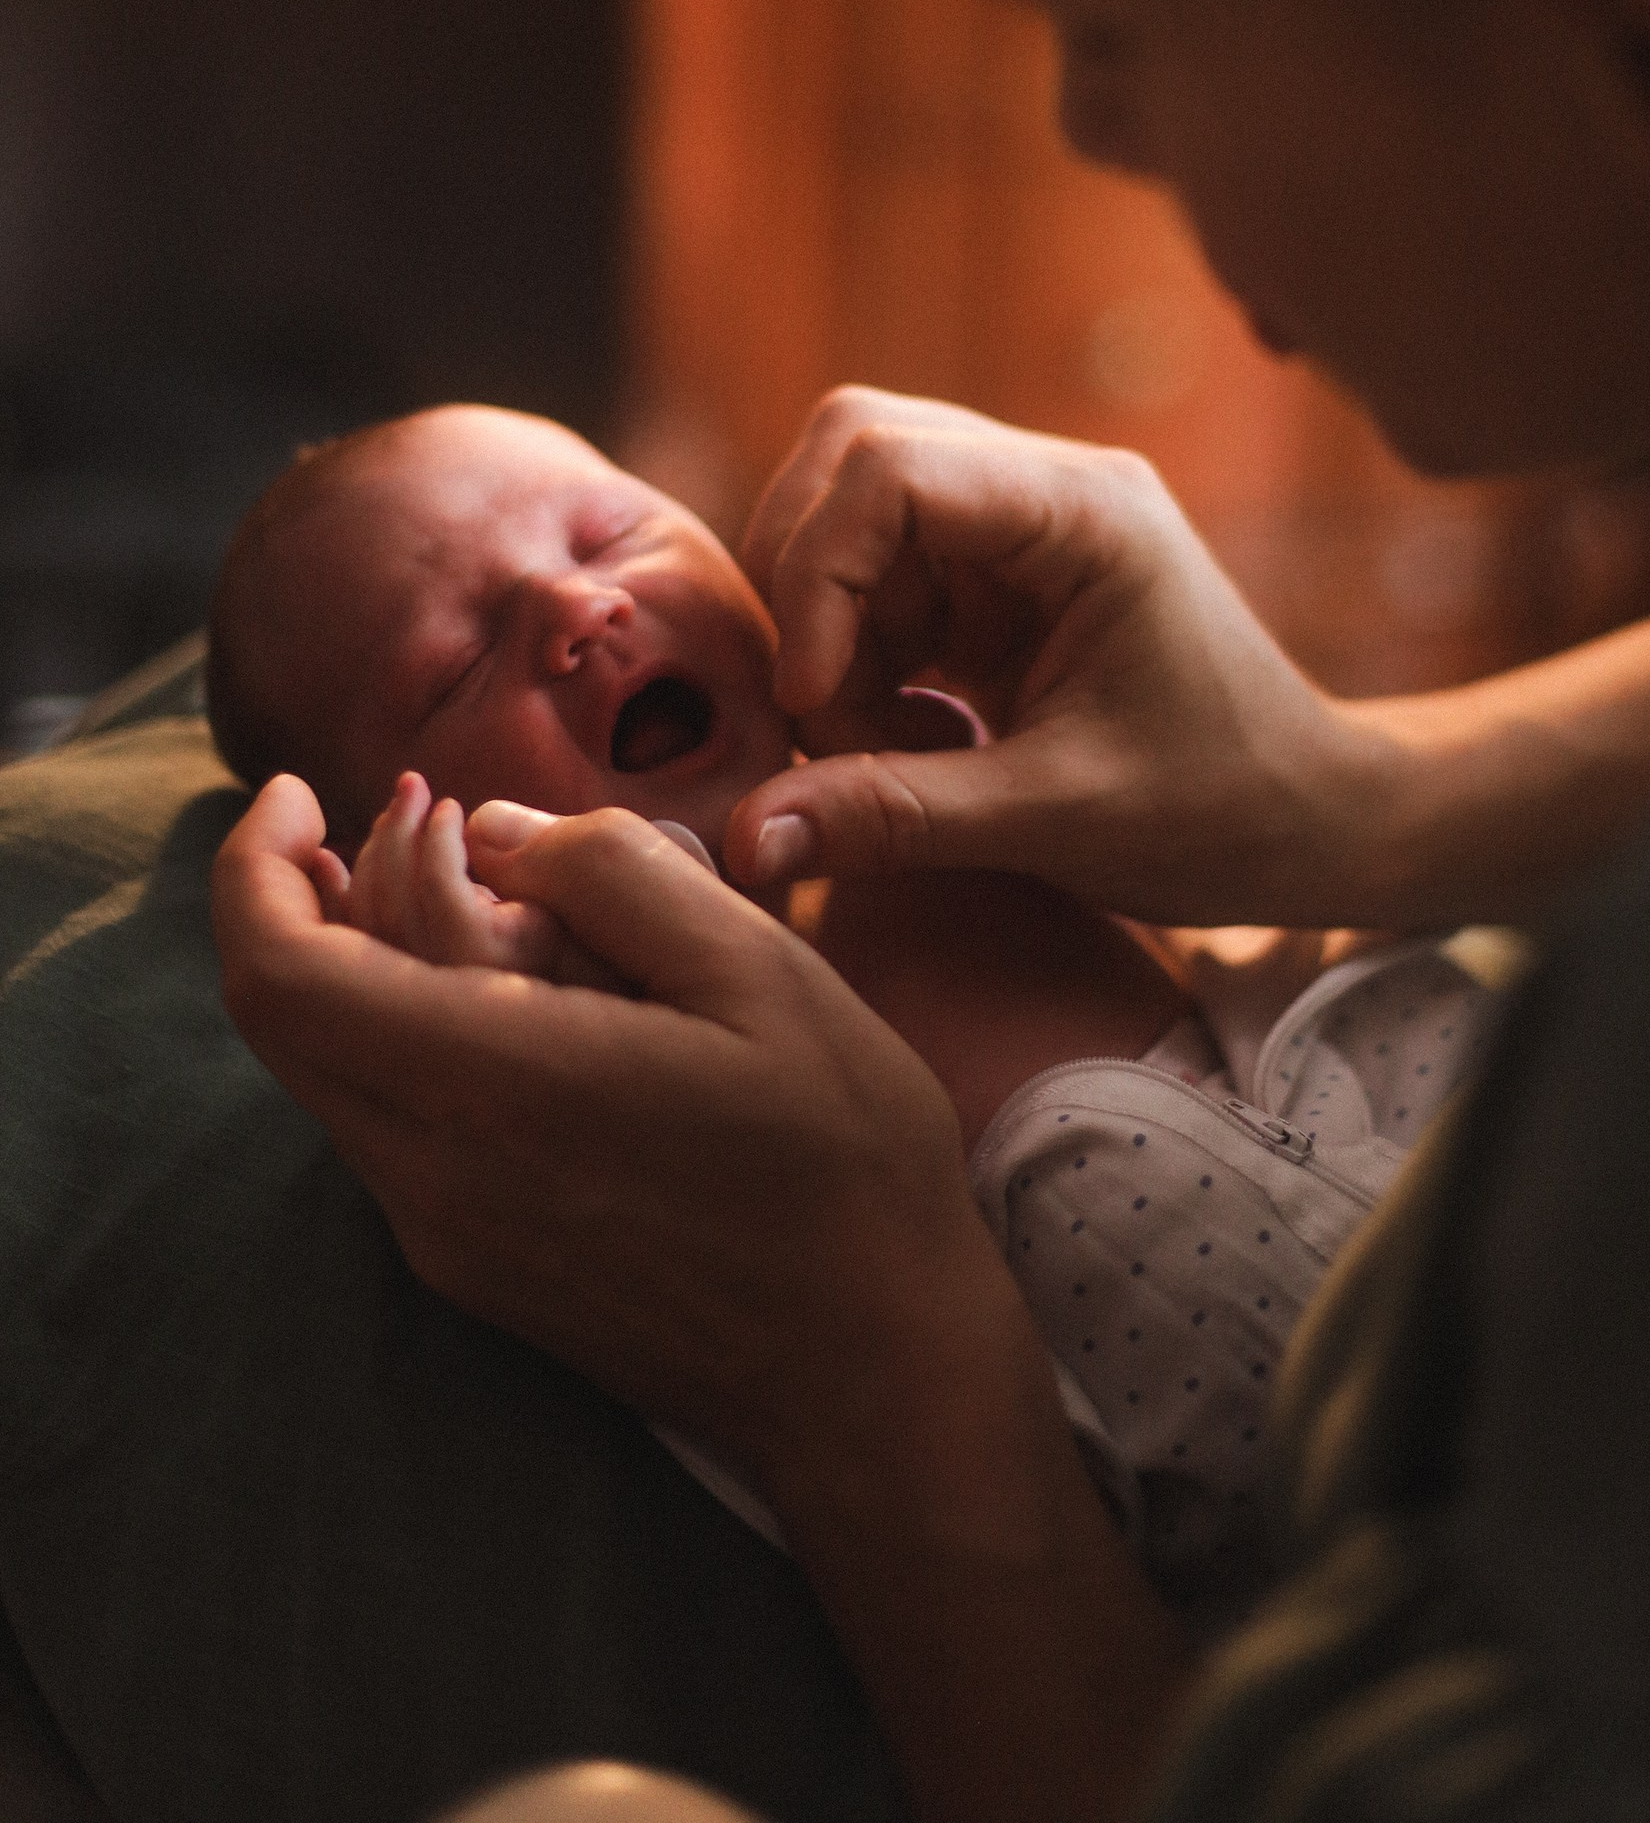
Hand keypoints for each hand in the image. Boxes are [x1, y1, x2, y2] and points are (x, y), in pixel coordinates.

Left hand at [212, 774, 996, 1465]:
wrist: (872, 1380)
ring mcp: (447, 1239)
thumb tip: (492, 828)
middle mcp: (435, 1176)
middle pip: (282, 1024)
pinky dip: (402, 1034)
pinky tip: (507, 995)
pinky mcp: (476, 1273)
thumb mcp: (764, 973)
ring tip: (467, 888)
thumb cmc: (842, 1163)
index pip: (280, 975)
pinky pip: (387, 1130)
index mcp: (496, 1086)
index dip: (255, 865)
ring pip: (329, 1077)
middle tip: (395, 815)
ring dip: (356, 965)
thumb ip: (616, 875)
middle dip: (301, 899)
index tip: (303, 791)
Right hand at [723, 387, 1376, 923]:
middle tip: (828, 718)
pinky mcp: (994, 583)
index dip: (818, 572)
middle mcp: (1045, 488)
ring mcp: (1017, 529)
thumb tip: (745, 837)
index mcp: (1083, 509)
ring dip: (826, 634)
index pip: (888, 465)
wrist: (1313, 822)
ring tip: (873, 747)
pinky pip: (876, 585)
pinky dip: (855, 663)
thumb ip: (898, 818)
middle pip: (852, 458)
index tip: (813, 700)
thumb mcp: (1057, 822)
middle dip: (805, 589)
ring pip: (850, 520)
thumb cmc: (1221, 813)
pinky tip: (909, 742)